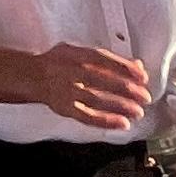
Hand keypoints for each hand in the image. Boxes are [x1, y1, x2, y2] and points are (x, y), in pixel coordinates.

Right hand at [23, 42, 152, 128]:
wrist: (31, 76)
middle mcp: (70, 71)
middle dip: (127, 90)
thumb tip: (136, 65)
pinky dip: (106, 121)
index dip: (124, 68)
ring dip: (120, 106)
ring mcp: (66, 91)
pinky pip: (87, 116)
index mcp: (75, 54)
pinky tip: (121, 123)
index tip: (141, 76)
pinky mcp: (64, 108)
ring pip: (97, 99)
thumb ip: (108, 59)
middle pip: (102, 80)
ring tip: (138, 112)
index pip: (103, 59)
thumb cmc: (59, 62)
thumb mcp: (80, 53)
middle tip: (144, 97)